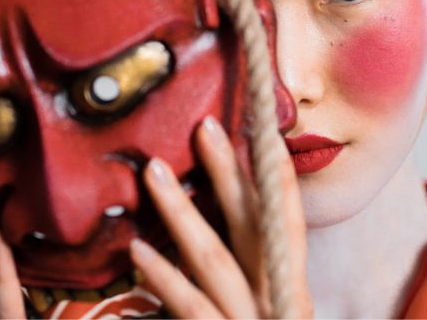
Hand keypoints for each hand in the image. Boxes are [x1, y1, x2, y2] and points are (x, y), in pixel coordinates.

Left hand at [130, 116, 312, 317]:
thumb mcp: (265, 308)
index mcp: (289, 287)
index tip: (265, 132)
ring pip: (214, 258)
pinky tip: (137, 249)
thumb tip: (207, 226)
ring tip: (153, 170)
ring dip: (181, 210)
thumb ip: (248, 274)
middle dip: (230, 173)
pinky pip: (192, 306)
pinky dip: (164, 276)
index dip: (280, 177)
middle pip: (254, 226)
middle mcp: (277, 299)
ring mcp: (251, 319)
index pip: (289, 223)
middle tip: (205, 126)